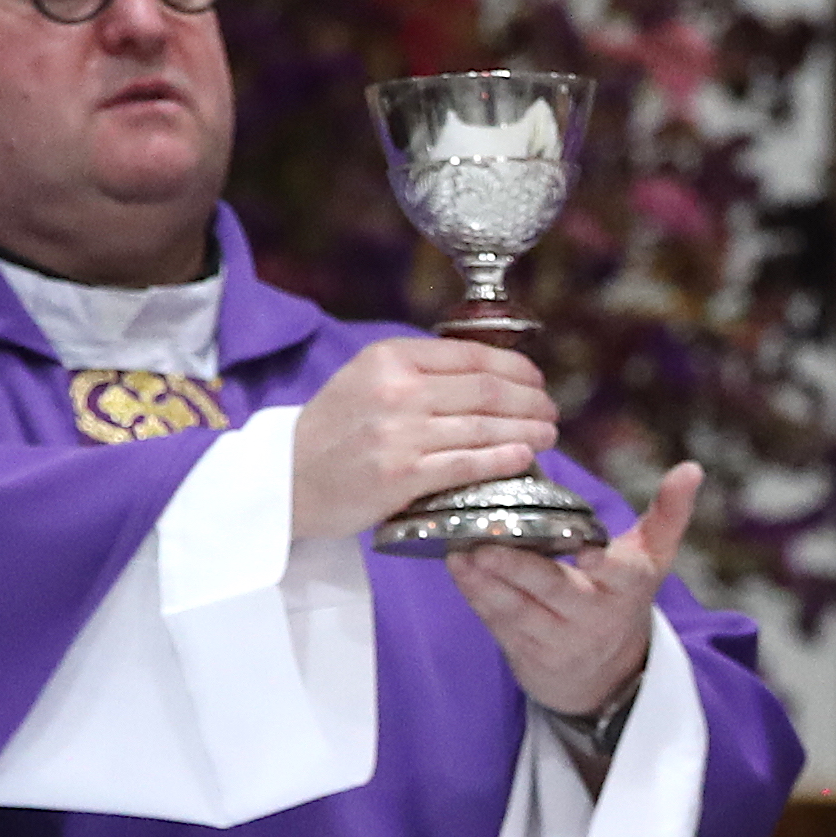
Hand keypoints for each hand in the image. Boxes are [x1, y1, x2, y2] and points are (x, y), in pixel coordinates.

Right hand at [292, 337, 558, 542]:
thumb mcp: (364, 379)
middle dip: (531, 401)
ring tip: (548, 435)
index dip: (517, 368)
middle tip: (550, 411)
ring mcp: (399, 434)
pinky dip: (503, 459)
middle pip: (487, 390)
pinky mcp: (401, 477)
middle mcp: (396, 390)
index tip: (537, 380)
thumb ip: (417, 370)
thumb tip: (486, 371)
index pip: (473, 355)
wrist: (285, 481)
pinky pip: (467, 464)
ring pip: (484, 427)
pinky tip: (524, 457)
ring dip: (528, 431)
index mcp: (390, 358)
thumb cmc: (333, 431)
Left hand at [453, 462, 701, 727]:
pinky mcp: (524, 650)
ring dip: (486, 581)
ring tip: (460, 551)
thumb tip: (693, 468)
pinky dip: (476, 595)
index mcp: (627, 587)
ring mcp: (556, 637)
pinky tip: (458, 569)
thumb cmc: (622, 595)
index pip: (620, 574)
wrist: (602, 671)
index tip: (587, 551)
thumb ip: (669, 513)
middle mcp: (593, 615)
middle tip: (488, 541)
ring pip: (518, 608)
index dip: (603, 563)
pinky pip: (496, 621)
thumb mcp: (652, 559)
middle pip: (554, 590)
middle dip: (520, 568)